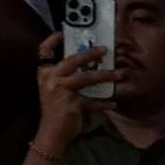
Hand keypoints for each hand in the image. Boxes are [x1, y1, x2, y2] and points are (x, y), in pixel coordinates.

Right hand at [33, 32, 118, 151]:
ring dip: (106, 76)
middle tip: (105, 50)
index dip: (54, 39)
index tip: (65, 31)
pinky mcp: (73, 104)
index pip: (45, 50)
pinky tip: (112, 103)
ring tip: (119, 75)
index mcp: (45, 73)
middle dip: (90, 53)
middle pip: (73, 60)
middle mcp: (51, 79)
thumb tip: (86, 62)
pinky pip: (94, 101)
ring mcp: (62, 91)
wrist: (51, 133)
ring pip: (87, 78)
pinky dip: (104, 103)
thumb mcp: (53, 89)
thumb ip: (64, 76)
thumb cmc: (54, 109)